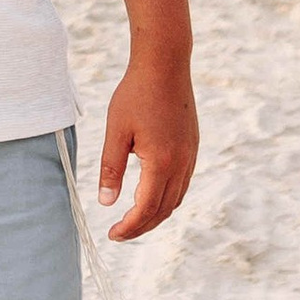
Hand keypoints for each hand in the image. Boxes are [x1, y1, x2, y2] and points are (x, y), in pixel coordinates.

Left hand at [99, 52, 197, 240]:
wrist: (165, 65)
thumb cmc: (136, 94)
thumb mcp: (116, 132)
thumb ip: (111, 169)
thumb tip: (106, 203)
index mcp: (162, 162)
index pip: (146, 208)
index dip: (130, 227)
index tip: (112, 235)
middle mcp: (182, 163)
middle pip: (164, 210)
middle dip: (142, 226)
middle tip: (119, 234)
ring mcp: (191, 156)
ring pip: (176, 199)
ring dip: (156, 214)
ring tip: (133, 220)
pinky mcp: (192, 147)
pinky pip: (182, 184)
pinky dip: (166, 198)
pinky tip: (150, 195)